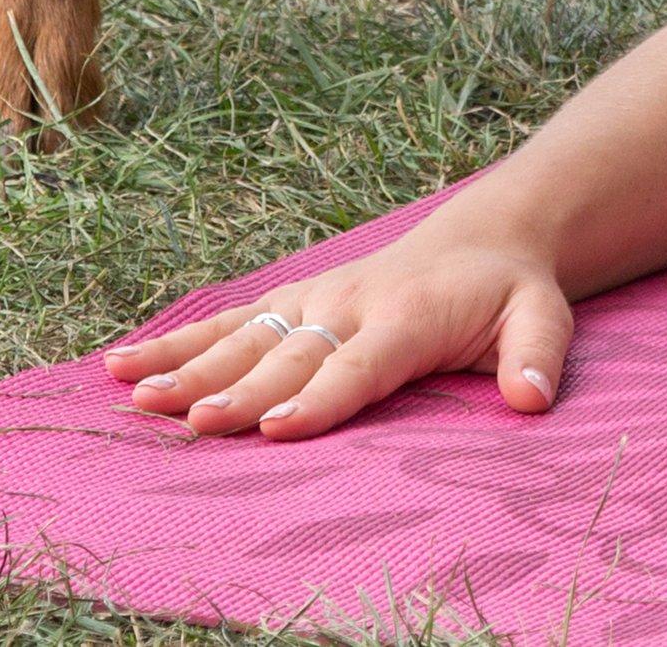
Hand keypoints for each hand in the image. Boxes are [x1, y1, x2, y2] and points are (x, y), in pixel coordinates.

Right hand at [99, 215, 573, 439]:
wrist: (483, 239)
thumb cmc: (510, 294)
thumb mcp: (544, 317)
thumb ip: (538, 355)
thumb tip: (533, 398)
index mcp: (408, 317)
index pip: (359, 364)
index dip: (319, 398)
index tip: (277, 428)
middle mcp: (351, 304)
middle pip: (290, 356)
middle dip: (241, 391)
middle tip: (195, 424)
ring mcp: (314, 299)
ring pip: (246, 337)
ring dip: (190, 368)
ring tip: (138, 400)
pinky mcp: (291, 299)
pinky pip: (229, 322)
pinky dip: (176, 343)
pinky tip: (122, 366)